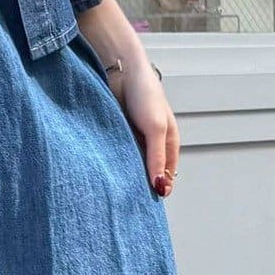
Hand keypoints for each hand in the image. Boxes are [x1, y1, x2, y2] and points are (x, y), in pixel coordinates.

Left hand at [110, 64, 179, 198]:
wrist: (121, 70)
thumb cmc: (145, 94)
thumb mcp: (156, 129)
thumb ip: (157, 158)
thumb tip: (161, 187)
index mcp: (168, 142)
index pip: (166, 175)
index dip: (158, 189)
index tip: (145, 205)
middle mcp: (152, 143)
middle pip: (148, 172)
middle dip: (140, 184)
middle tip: (128, 201)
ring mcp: (134, 138)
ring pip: (131, 164)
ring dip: (125, 174)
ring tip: (116, 190)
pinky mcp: (117, 133)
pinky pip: (116, 154)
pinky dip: (112, 162)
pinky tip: (105, 171)